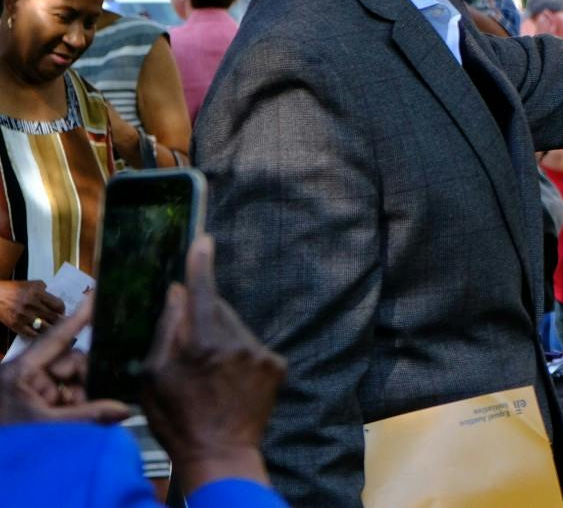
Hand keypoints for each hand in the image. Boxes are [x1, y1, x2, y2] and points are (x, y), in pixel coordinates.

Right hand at [0, 278, 65, 338]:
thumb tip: (55, 297)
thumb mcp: (31, 284)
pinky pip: (31, 334)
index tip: (62, 311)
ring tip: (54, 329)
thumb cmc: (12, 289)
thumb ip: (44, 289)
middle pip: (53, 317)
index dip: (62, 310)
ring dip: (51, 329)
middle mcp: (32, 305)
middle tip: (61, 322)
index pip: (58, 305)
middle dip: (59, 321)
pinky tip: (41, 334)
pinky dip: (38, 335)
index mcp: (38, 294)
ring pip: (44, 328)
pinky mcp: (16, 325)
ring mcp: (24, 317)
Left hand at [0, 297, 128, 424]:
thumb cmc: (7, 437)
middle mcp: (29, 373)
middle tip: (86, 402)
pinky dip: (76, 406)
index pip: (58, 337)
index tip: (98, 294)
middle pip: (73, 362)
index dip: (80, 316)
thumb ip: (87, 416)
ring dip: (81, 398)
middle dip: (84, 381)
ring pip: (74, 381)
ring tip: (74, 418)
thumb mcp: (45, 426)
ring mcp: (34, 388)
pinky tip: (75, 419)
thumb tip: (125, 409)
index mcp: (23, 370)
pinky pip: (68, 396)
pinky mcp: (38, 403)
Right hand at [140, 236, 285, 491]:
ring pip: (236, 328)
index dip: (202, 263)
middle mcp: (236, 342)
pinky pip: (253, 348)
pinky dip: (241, 355)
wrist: (220, 453)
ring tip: (210, 374)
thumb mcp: (154, 377)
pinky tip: (231, 381)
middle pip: (218, 309)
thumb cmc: (177, 419)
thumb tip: (178, 294)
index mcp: (202, 343)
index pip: (203, 292)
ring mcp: (260, 353)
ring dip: (222, 337)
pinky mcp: (277, 365)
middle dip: (203, 316)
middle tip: (190, 344)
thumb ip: (166, 332)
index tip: (203, 239)